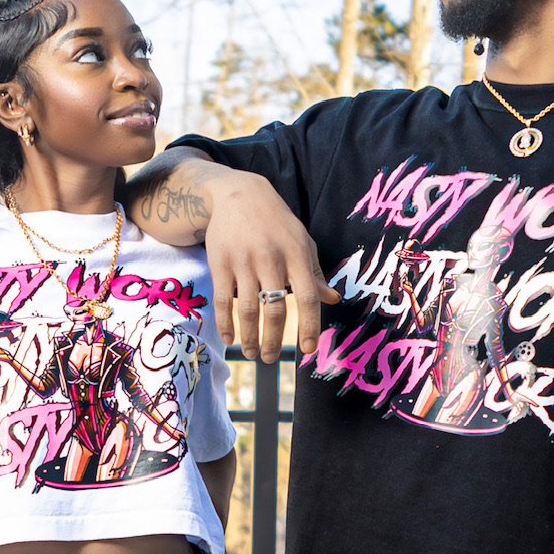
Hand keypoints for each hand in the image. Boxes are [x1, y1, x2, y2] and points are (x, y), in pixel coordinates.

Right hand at [204, 179, 338, 362]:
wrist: (239, 195)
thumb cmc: (277, 223)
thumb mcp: (302, 242)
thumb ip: (315, 273)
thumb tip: (332, 300)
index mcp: (297, 255)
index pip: (307, 298)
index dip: (309, 327)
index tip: (307, 350)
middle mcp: (271, 259)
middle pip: (275, 310)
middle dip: (273, 341)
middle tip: (270, 359)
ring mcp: (244, 261)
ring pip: (247, 311)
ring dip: (250, 338)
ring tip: (253, 353)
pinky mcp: (220, 263)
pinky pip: (223, 301)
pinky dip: (226, 325)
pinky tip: (230, 339)